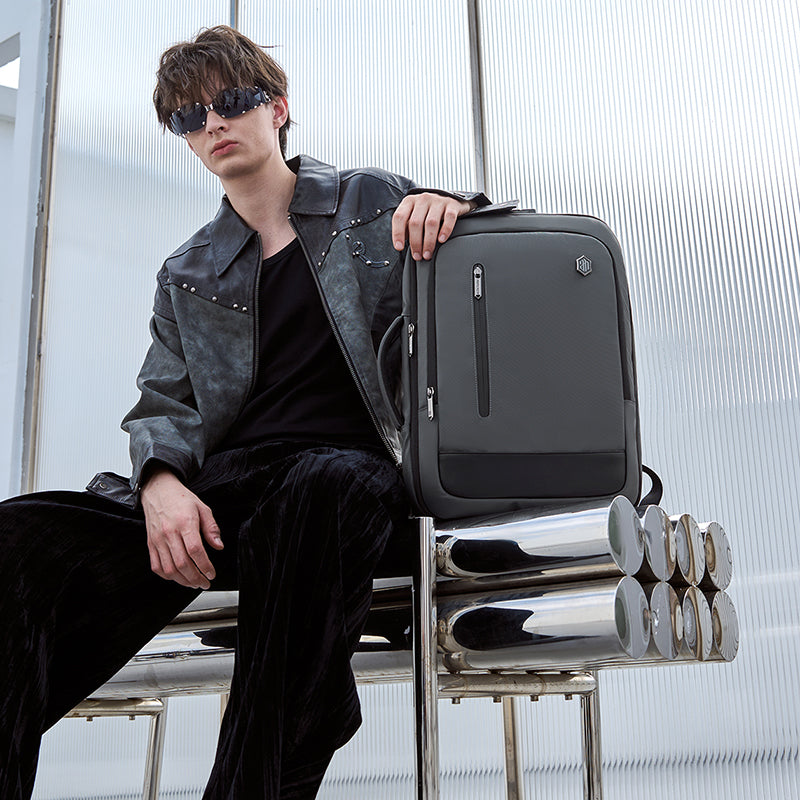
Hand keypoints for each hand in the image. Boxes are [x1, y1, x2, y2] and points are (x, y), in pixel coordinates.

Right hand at [140, 468, 222, 588]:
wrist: (158, 490)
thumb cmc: (182, 499)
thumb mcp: (203, 508)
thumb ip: (211, 528)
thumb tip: (219, 546)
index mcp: (185, 523)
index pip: (195, 551)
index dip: (205, 566)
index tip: (212, 573)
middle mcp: (169, 533)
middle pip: (182, 564)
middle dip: (196, 578)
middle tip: (205, 582)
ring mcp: (157, 540)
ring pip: (169, 569)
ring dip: (183, 581)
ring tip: (194, 583)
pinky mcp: (150, 544)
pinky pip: (156, 566)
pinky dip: (167, 576)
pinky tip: (178, 577)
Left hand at [392, 193, 473, 260]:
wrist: (449, 199)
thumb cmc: (428, 211)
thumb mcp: (414, 215)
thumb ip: (406, 227)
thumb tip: (401, 244)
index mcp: (409, 201)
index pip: (399, 217)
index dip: (398, 233)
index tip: (399, 247)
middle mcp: (423, 199)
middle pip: (415, 222)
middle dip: (415, 242)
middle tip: (417, 256)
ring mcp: (438, 201)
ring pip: (431, 223)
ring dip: (428, 242)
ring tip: (427, 254)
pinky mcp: (452, 205)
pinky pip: (449, 218)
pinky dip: (445, 230)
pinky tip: (441, 240)